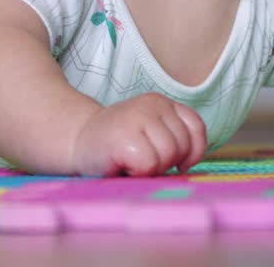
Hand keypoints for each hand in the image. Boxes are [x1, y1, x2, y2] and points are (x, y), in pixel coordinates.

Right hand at [70, 93, 206, 176]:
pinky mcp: (125, 135)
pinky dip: (137, 172)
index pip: (196, 128)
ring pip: (168, 156)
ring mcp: (139, 117)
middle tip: (140, 158)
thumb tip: (188, 165)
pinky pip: (149, 164)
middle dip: (166, 162)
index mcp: (162, 102)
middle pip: (183, 146)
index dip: (191, 152)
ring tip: (130, 160)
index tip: (175, 163)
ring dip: (151, 167)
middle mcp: (153, 103)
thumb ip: (175, 139)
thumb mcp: (152, 133)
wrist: (77, 142)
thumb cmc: (118, 146)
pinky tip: (121, 163)